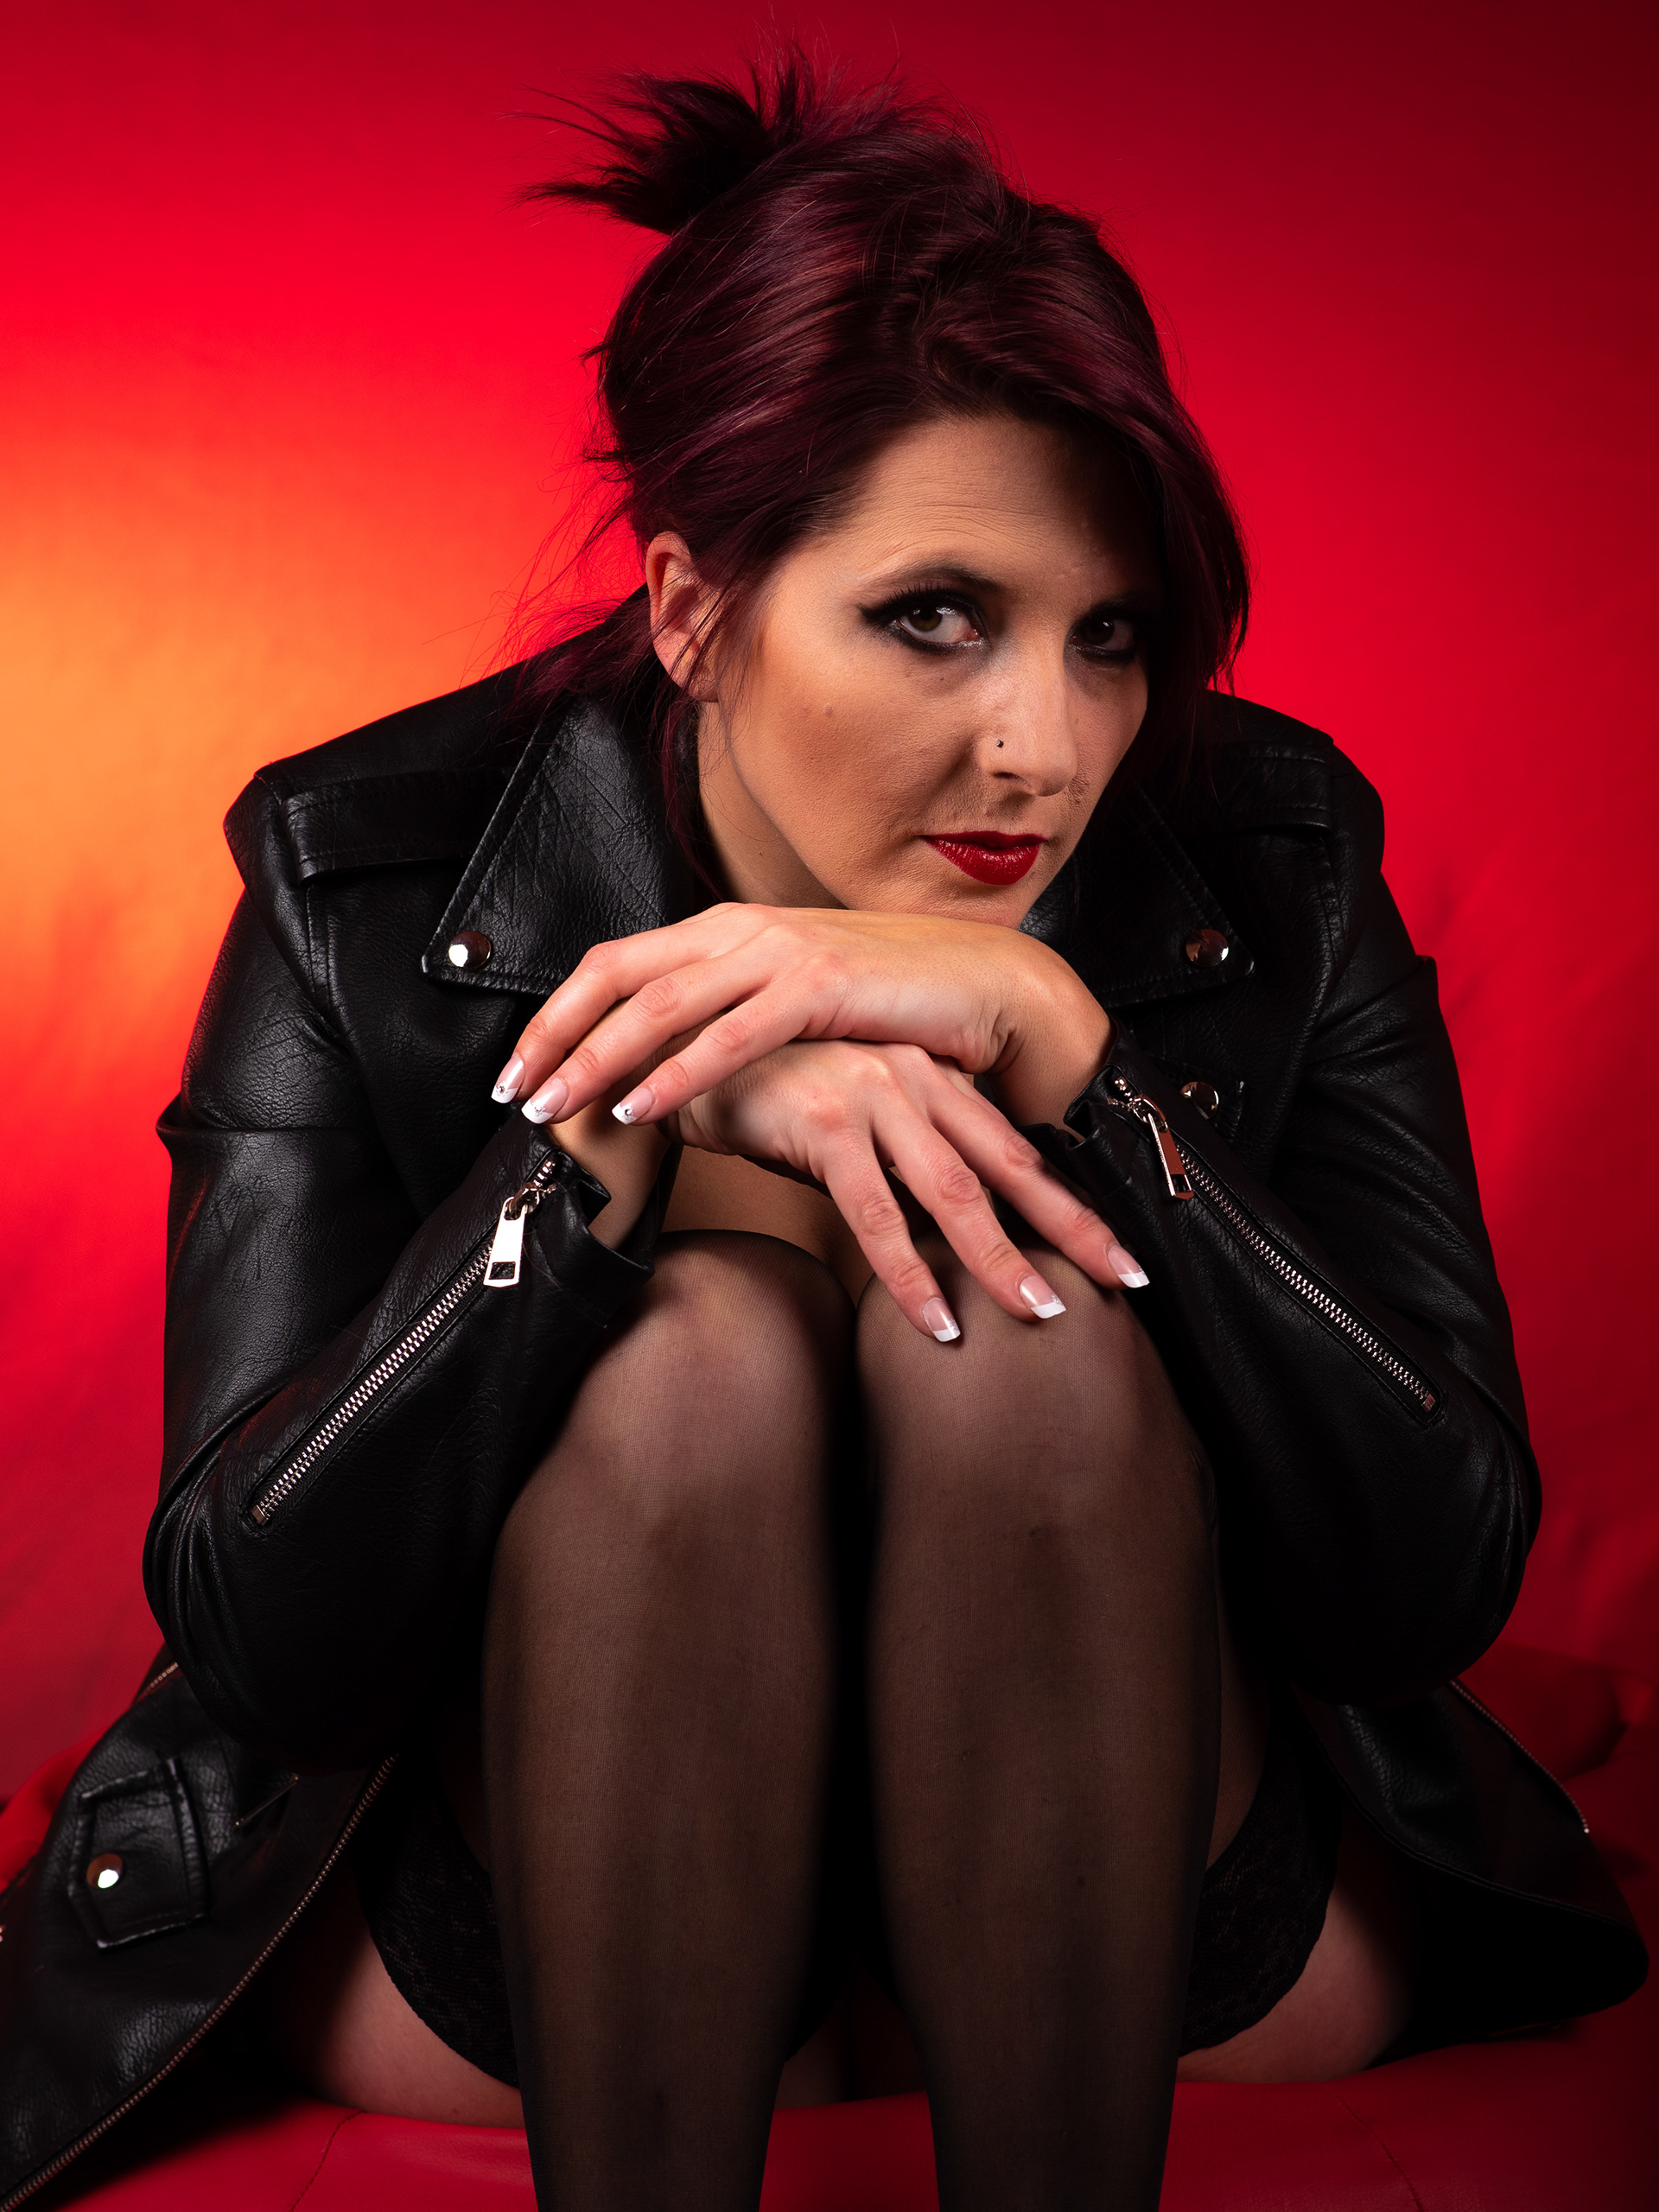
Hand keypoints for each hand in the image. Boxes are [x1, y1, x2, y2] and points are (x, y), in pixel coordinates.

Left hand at [492, 903, 1113, 1132]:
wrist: (984, 985)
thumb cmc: (889, 1005)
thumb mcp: (791, 1003)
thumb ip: (728, 1021)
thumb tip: (667, 1072)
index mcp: (726, 930)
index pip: (613, 963)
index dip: (556, 1014)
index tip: (517, 1068)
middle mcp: (740, 930)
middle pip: (616, 977)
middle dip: (554, 1037)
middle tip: (513, 1093)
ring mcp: (778, 952)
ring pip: (660, 1005)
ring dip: (598, 1058)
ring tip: (558, 1108)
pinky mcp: (818, 986)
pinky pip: (729, 1035)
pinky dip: (677, 1073)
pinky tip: (640, 1107)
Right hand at [659, 1038, 1146, 1337]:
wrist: (678, 1057)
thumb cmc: (770, 1095)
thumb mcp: (854, 1119)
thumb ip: (904, 1156)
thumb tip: (951, 1220)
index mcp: (930, 1078)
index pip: (1017, 1151)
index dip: (1072, 1204)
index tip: (1119, 1253)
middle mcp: (914, 1079)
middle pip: (1008, 1168)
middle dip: (1069, 1229)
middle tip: (1123, 1281)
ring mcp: (872, 1096)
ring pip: (952, 1194)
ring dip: (999, 1261)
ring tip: (1039, 1313)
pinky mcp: (824, 1123)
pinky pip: (877, 1215)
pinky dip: (910, 1275)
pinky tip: (938, 1321)